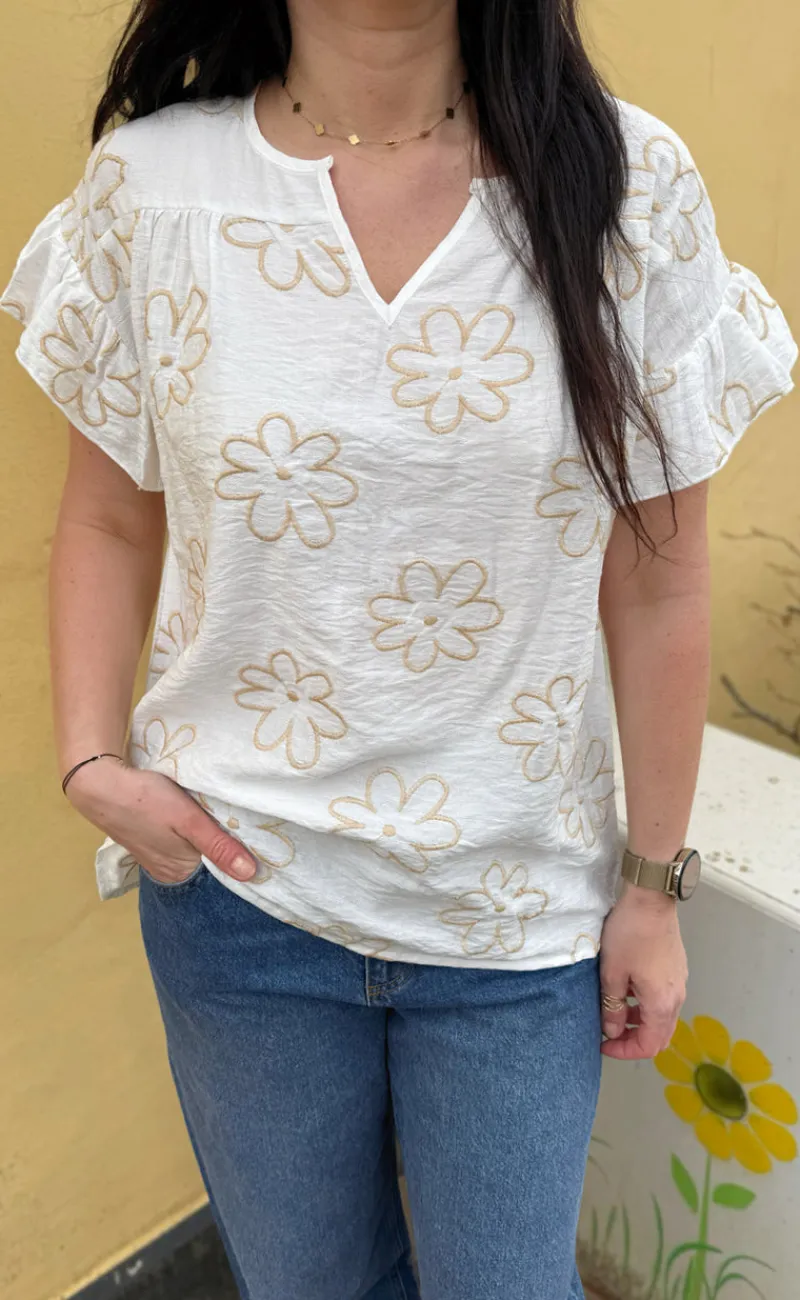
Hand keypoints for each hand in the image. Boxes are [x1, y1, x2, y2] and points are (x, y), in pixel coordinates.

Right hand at [65, 758, 257, 885]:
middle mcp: (168, 872)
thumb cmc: (145, 800)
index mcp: (179, 873)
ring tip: (230, 822)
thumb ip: (218, 846)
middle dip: (226, 849)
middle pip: (208, 864)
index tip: (259, 846)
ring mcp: (157, 857)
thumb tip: (250, 874)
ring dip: (210, 838)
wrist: (100, 784)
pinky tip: (202, 818)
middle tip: (249, 829)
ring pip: (196, 851)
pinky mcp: (151, 841)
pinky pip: (182, 843)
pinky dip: (193, 833)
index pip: (221, 875)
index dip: (239, 859)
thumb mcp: (188, 820)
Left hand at [599, 883, 687, 1059]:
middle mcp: (676, 998)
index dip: (624, 1051)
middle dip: (634, 1040)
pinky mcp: (677, 968)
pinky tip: (629, 991)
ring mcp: (680, 982)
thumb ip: (613, 1007)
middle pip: (660, 1035)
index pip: (648, 1045)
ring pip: (663, 1017)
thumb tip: (612, 1031)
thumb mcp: (612, 973)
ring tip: (615, 1011)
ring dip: (640, 1022)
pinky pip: (665, 999)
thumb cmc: (629, 934)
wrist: (650, 900)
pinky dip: (647, 1005)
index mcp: (661, 1003)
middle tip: (609, 1033)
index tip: (602, 1044)